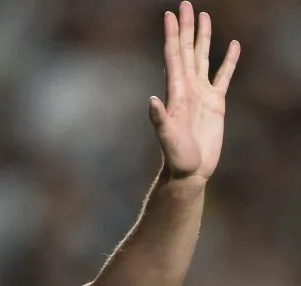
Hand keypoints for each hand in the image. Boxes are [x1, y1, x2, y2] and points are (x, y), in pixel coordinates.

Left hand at [149, 1, 239, 181]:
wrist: (189, 170)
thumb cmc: (176, 157)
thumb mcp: (167, 138)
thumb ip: (160, 120)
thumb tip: (151, 101)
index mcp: (176, 91)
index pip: (173, 56)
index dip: (171, 35)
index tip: (170, 14)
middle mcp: (187, 87)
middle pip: (187, 50)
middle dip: (186, 27)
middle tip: (186, 4)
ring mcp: (202, 93)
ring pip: (203, 57)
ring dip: (203, 37)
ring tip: (204, 16)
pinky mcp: (216, 103)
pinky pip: (224, 75)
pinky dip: (228, 60)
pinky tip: (232, 46)